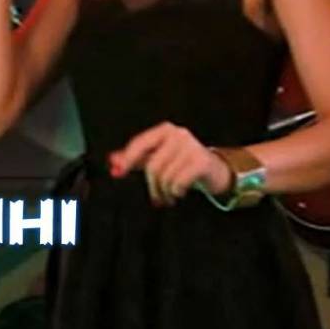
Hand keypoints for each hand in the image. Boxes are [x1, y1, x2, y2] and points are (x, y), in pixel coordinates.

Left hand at [109, 122, 232, 207]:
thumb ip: (135, 159)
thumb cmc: (183, 164)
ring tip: (169, 196)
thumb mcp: (158, 159)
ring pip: (165, 176)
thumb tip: (113, 161)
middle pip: (152, 165)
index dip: (127, 159)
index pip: (139, 143)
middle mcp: (178, 134)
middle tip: (157, 197)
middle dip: (152, 186)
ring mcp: (191, 146)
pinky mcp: (201, 160)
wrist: (216, 171)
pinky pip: (178, 182)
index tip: (118, 173)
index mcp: (164, 131)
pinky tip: (180, 192)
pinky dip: (176, 191)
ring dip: (165, 192)